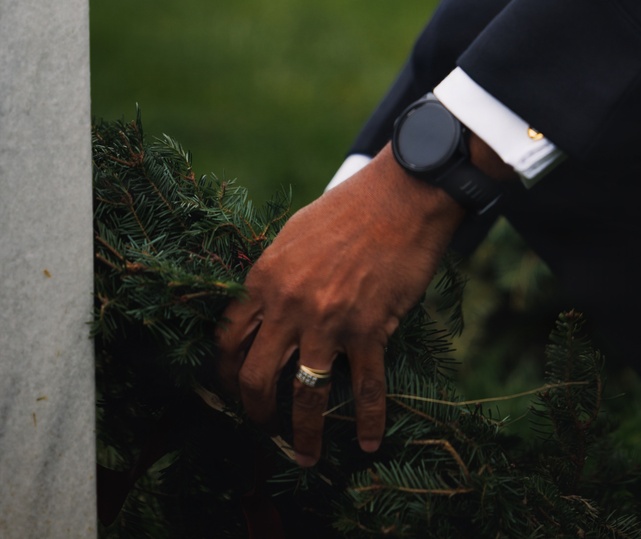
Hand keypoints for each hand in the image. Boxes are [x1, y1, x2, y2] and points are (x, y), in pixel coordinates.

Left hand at [216, 143, 464, 464]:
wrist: (404, 193)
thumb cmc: (350, 207)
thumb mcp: (295, 234)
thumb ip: (275, 275)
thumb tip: (263, 309)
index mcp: (265, 278)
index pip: (229, 340)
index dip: (226, 375)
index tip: (234, 391)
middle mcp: (289, 304)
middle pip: (256, 377)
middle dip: (256, 413)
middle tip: (264, 428)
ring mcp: (329, 320)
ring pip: (305, 395)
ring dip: (303, 436)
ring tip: (305, 458)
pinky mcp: (370, 329)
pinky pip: (365, 389)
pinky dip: (368, 422)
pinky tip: (369, 443)